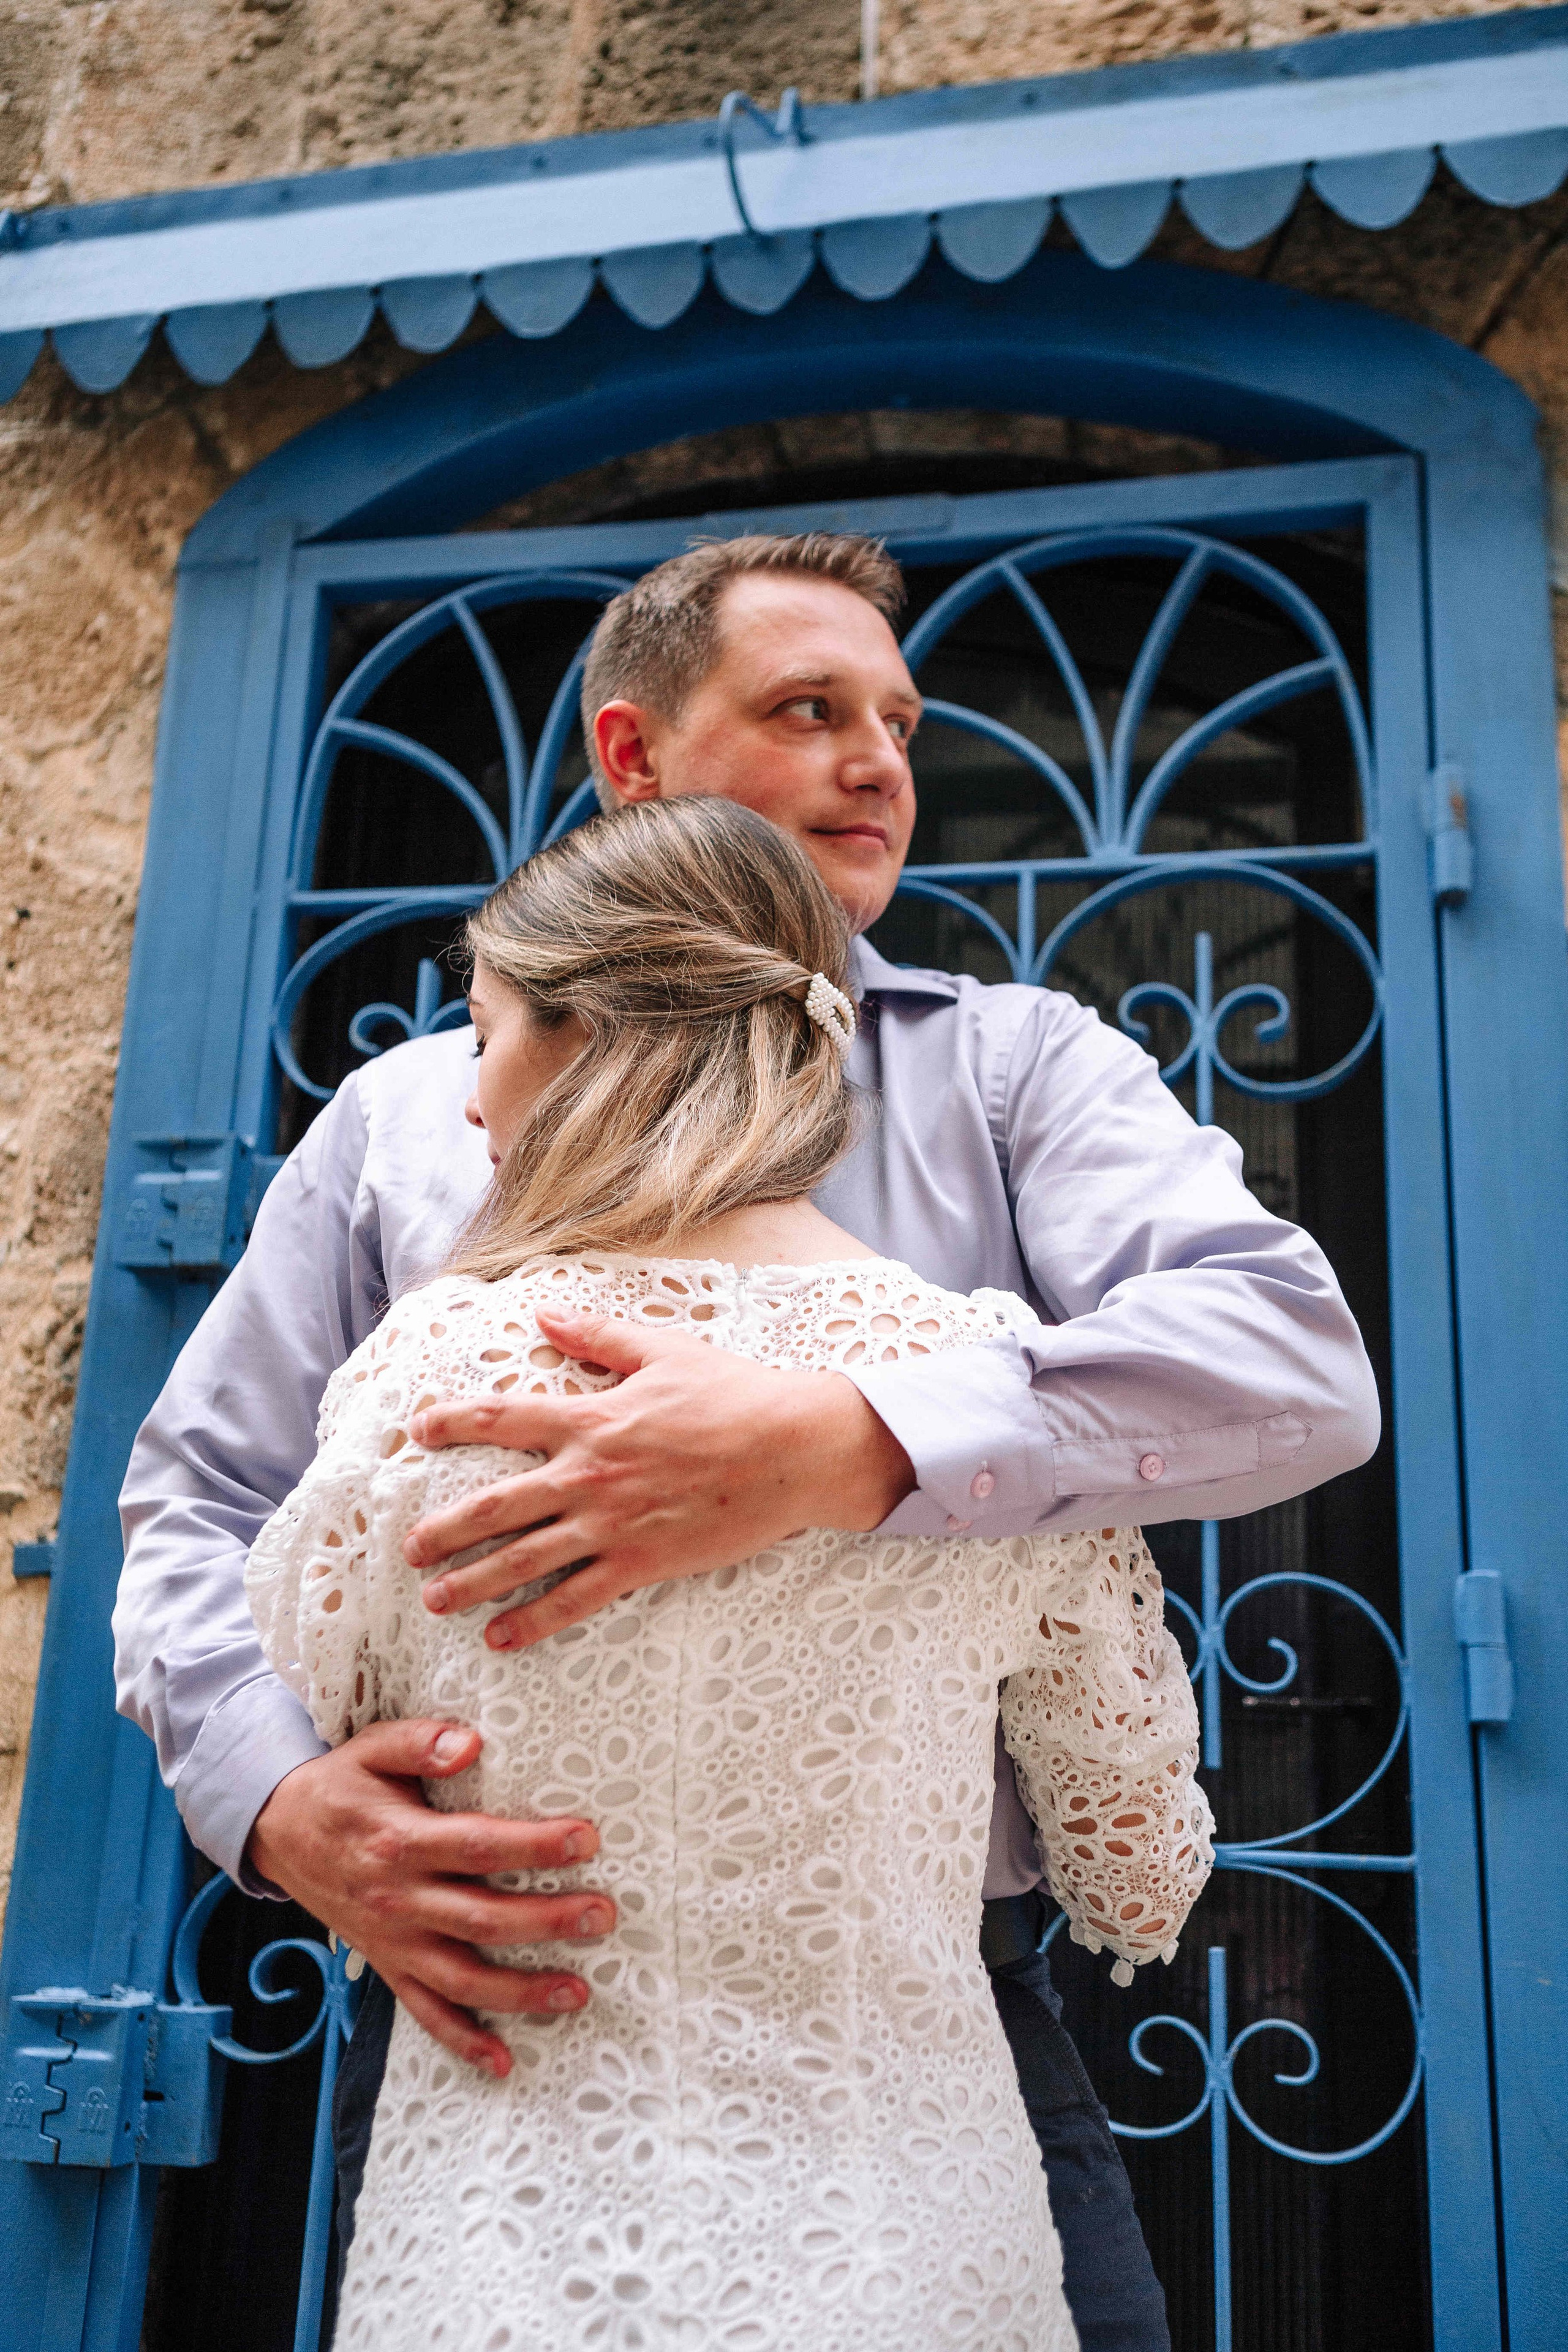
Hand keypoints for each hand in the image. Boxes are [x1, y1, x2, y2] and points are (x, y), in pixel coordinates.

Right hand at [244, 1719, 613, 2077]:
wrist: (277, 1832)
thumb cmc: (340, 1786)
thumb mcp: (371, 1747)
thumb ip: (419, 1742)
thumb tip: (469, 1742)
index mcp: (400, 1841)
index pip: (477, 1845)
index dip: (532, 1846)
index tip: (586, 1839)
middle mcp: (399, 1899)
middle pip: (481, 1918)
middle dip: (547, 1921)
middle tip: (602, 1916)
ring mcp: (394, 1941)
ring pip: (462, 1977)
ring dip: (521, 1991)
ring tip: (577, 1991)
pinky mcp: (387, 1965)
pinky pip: (424, 2012)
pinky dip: (462, 2040)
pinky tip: (504, 2059)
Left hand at [404, 1307, 914, 1648]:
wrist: (792, 1448)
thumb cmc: (732, 1394)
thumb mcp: (662, 1351)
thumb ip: (597, 1335)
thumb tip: (545, 1315)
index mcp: (590, 1419)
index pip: (501, 1418)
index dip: (451, 1422)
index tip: (416, 1430)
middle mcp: (588, 1475)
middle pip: (494, 1505)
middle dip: (444, 1530)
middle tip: (409, 1548)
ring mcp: (611, 1524)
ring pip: (523, 1560)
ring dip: (473, 1582)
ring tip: (437, 1600)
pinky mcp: (640, 1563)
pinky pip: (575, 1599)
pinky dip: (533, 1622)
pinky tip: (501, 1637)